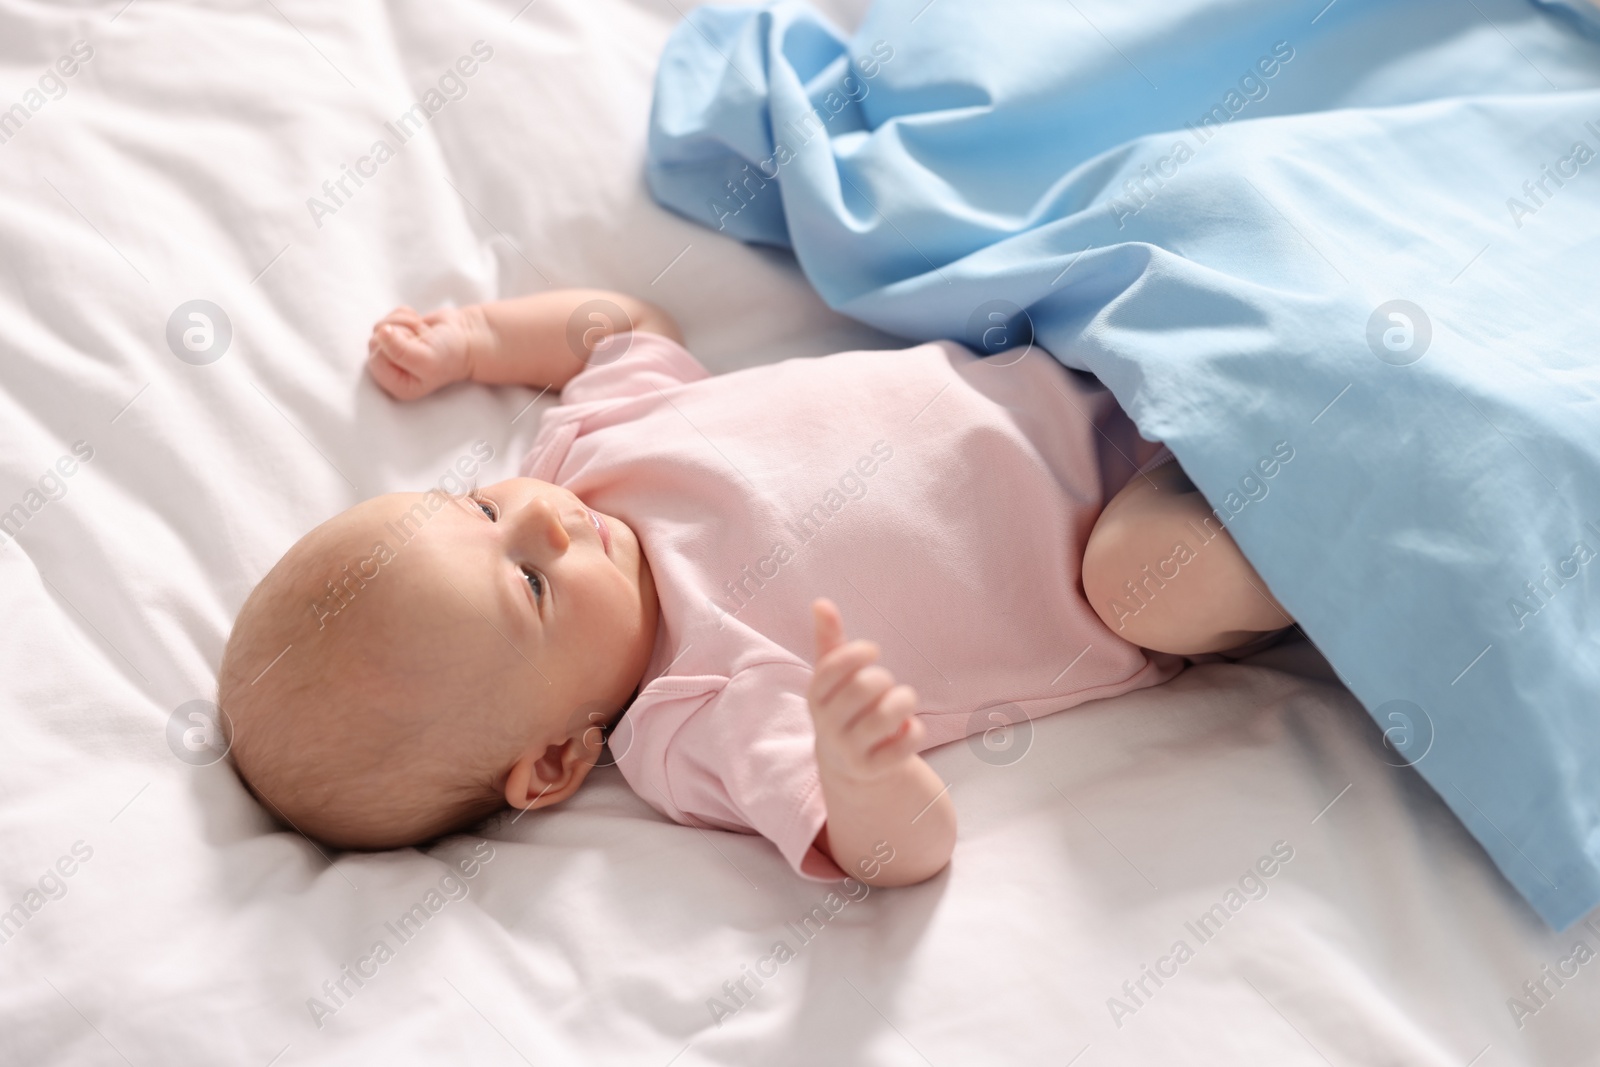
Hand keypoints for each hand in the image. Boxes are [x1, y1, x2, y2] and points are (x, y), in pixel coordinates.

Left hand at [365, 304, 486, 399]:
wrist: (466, 338)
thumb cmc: (450, 355)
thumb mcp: (426, 359)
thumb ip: (400, 351)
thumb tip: (381, 332)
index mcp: (397, 385)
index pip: (376, 359)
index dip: (395, 347)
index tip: (417, 348)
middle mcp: (390, 371)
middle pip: (375, 342)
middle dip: (401, 334)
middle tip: (422, 341)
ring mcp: (391, 351)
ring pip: (380, 327)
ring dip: (406, 324)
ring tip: (423, 335)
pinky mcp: (394, 334)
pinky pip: (389, 316)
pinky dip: (407, 316)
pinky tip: (421, 328)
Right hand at [807, 597, 924, 781]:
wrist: (847, 765)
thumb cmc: (845, 707)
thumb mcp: (833, 677)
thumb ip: (830, 639)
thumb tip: (821, 602)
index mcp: (816, 696)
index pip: (832, 667)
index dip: (858, 653)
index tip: (873, 651)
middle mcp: (827, 725)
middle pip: (864, 688)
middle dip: (884, 678)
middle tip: (885, 683)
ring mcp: (849, 750)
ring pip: (886, 717)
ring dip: (904, 702)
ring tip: (902, 703)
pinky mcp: (872, 770)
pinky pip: (905, 745)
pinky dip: (915, 732)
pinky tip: (908, 728)